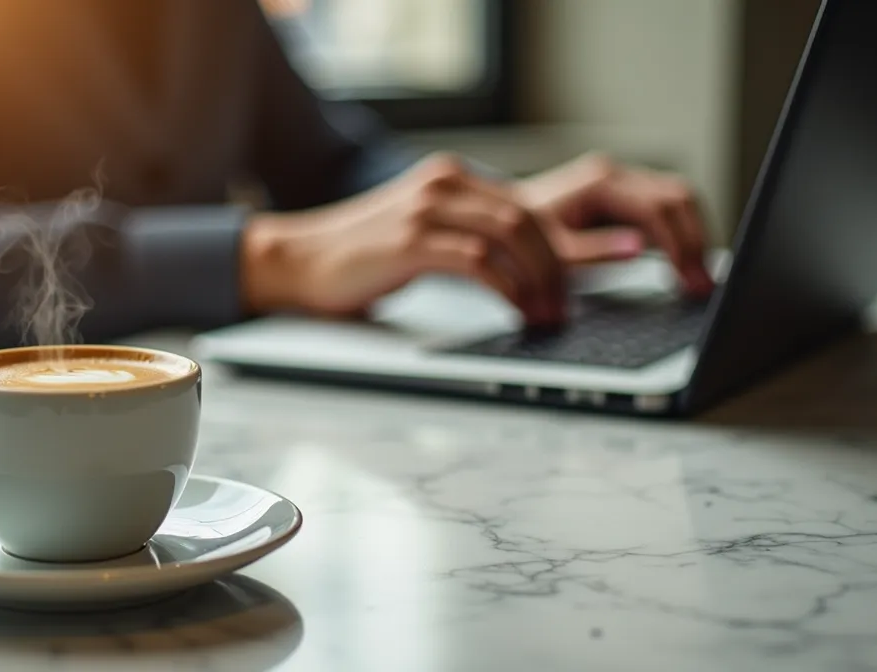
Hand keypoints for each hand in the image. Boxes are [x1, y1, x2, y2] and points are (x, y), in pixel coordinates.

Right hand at [242, 153, 567, 323]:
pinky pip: (478, 262)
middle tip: (567, 309)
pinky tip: (516, 313)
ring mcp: (427, 209)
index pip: (528, 204)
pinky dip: (508, 291)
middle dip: (561, 267)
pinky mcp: (410, 241)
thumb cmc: (360, 257)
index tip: (580, 284)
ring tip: (548, 317)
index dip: (564, 246)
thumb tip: (523, 269)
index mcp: (453, 177)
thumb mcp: (424, 234)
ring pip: (512, 235)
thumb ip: (468, 236)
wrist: (296, 261)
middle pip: (530, 218)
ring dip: (541, 281)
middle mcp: (444, 183)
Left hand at [516, 153, 715, 294]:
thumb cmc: (519, 243)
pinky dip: (679, 237)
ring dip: (692, 238)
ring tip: (698, 282)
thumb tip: (637, 248)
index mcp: (598, 183)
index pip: (658, 207)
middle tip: (703, 287)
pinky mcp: (624, 200)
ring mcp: (621, 185)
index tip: (691, 281)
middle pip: (677, 198)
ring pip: (677, 202)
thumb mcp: (551, 254)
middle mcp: (614, 176)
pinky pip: (664, 212)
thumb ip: (594, 251)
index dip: (681, 244)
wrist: (501, 228)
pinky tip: (683, 269)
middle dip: (694, 242)